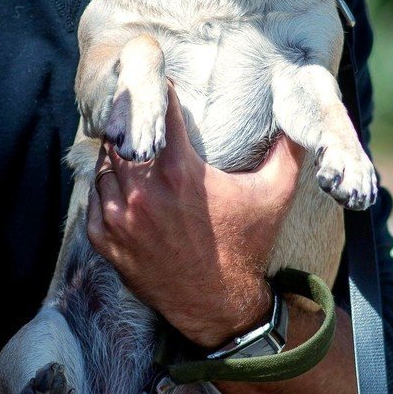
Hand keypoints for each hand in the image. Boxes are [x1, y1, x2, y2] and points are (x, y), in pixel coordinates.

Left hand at [85, 82, 302, 349]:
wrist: (220, 305)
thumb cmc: (246, 246)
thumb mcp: (276, 194)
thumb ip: (290, 150)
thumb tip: (300, 115)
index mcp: (180, 172)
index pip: (158, 112)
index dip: (161, 94)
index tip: (164, 87)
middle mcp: (143, 191)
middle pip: (122, 136)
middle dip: (132, 125)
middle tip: (141, 118)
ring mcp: (120, 217)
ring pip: (103, 167)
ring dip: (115, 157)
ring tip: (130, 152)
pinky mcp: (106, 242)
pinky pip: (92, 200)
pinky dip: (102, 190)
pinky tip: (118, 187)